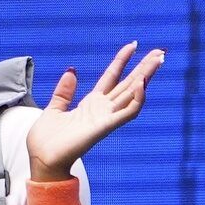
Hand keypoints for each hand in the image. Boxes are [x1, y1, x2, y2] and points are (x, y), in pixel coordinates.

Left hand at [27, 41, 164, 175]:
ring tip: (159, 60)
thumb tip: (71, 71)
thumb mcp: (54, 109)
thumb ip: (64, 92)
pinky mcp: (105, 127)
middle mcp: (102, 109)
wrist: (42, 160)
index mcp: (91, 104)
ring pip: (133, 94)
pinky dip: (137, 99)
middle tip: (161, 51)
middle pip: (128, 83)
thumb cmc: (46, 141)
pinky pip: (128, 113)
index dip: (122, 61)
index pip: (111, 77)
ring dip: (147, 77)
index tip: (132, 45)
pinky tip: (141, 83)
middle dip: (144, 67)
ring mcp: (106, 118)